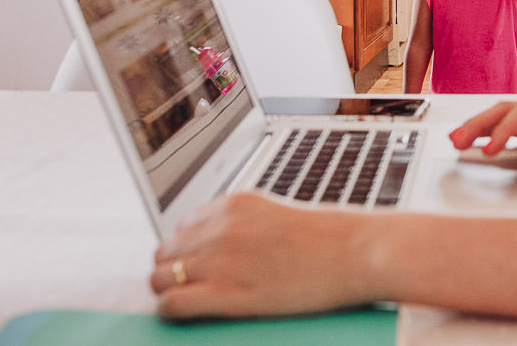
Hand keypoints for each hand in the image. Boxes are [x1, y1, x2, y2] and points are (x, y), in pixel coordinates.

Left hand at [151, 192, 370, 318]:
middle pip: (165, 252)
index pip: (182, 228)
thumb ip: (241, 224)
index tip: (196, 263)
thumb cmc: (326, 239)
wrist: (355, 253)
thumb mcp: (274, 215)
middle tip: (190, 285)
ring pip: (161, 277)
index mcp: (234, 204)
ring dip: (167, 289)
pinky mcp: (227, 293)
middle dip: (172, 269)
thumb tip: (216, 244)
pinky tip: (184, 312)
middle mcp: (221, 227)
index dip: (186, 249)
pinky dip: (171, 310)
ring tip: (187, 299)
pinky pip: (173, 303)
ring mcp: (222, 260)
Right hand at [450, 101, 516, 181]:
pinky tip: (481, 142)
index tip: (488, 151)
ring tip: (457, 140)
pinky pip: (515, 126)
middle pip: (506, 110)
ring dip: (481, 126)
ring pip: (506, 116)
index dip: (502, 132)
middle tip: (455, 140)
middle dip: (478, 124)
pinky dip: (495, 132)